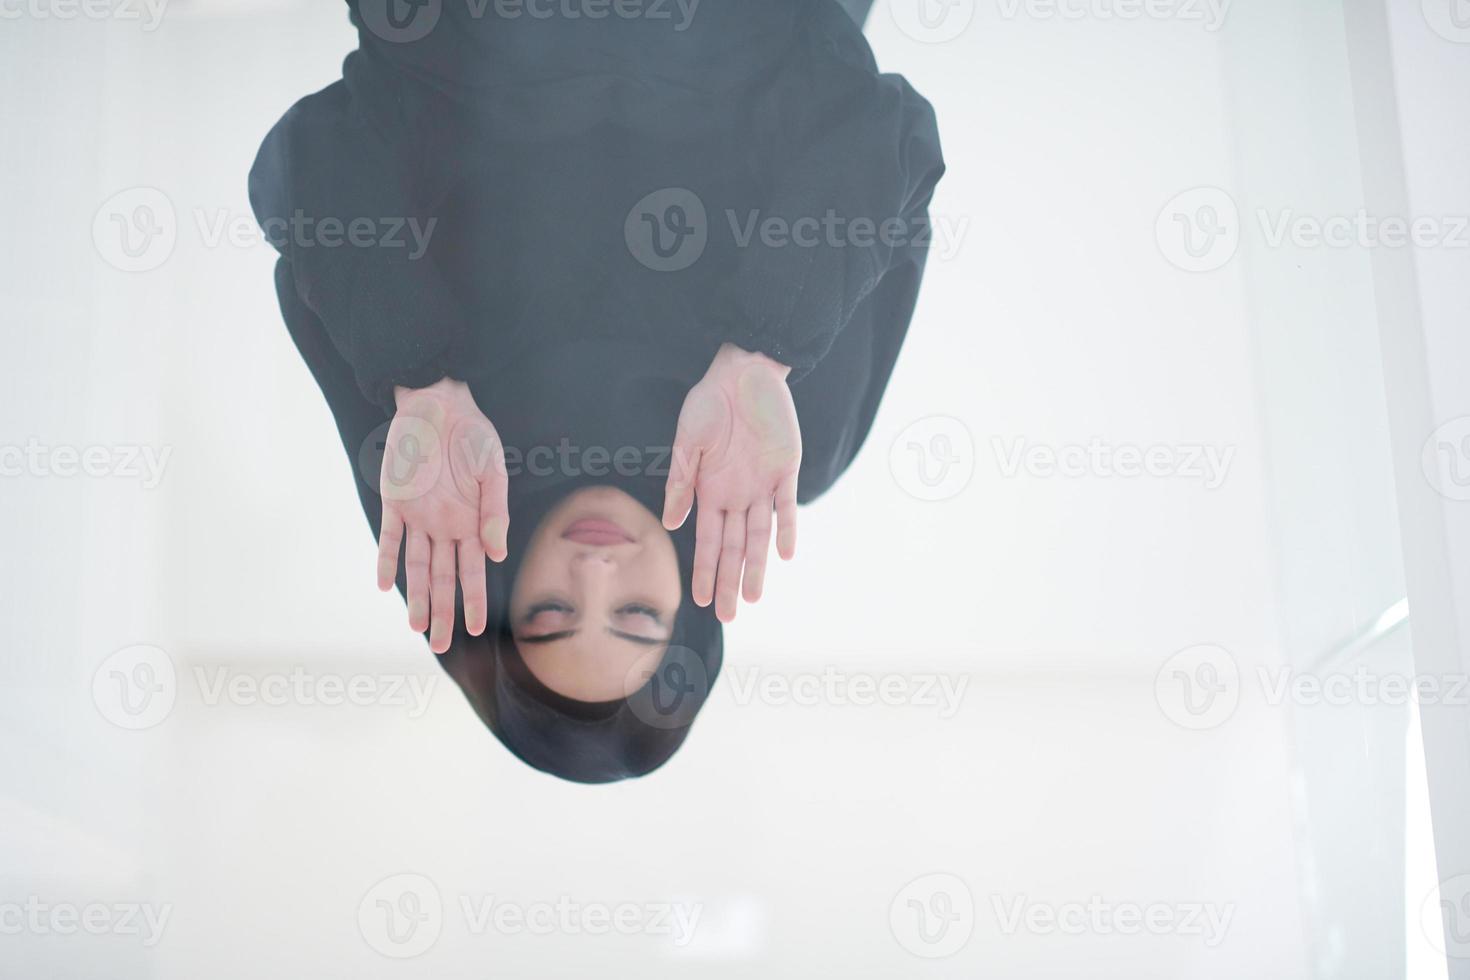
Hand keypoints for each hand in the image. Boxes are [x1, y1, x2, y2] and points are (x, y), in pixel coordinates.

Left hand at [377, 378, 508, 653]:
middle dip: (444, 611)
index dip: (475, 600)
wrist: (438, 403)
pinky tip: (385, 585)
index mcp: (473, 521)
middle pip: (444, 577)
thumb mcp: (493, 472)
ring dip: (417, 596)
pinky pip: (390, 537)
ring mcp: (419, 516)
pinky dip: (387, 560)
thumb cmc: (473, 434)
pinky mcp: (394, 502)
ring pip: (416, 565)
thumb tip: (496, 555)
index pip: (474, 571)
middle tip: (442, 644)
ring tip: (416, 628)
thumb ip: (494, 513)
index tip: (476, 629)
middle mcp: (446, 525)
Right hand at [663, 343, 800, 621]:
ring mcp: (761, 486)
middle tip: (729, 617)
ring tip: (754, 597)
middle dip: (729, 581)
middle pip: (733, 548)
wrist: (744, 371)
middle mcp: (735, 495)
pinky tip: (784, 554)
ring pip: (759, 535)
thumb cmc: (708, 403)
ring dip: (757, 566)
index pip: (707, 541)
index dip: (703, 570)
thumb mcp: (686, 442)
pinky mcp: (786, 470)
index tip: (700, 600)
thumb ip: (680, 483)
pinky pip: (787, 505)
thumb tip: (672, 524)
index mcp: (708, 491)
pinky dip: (786, 528)